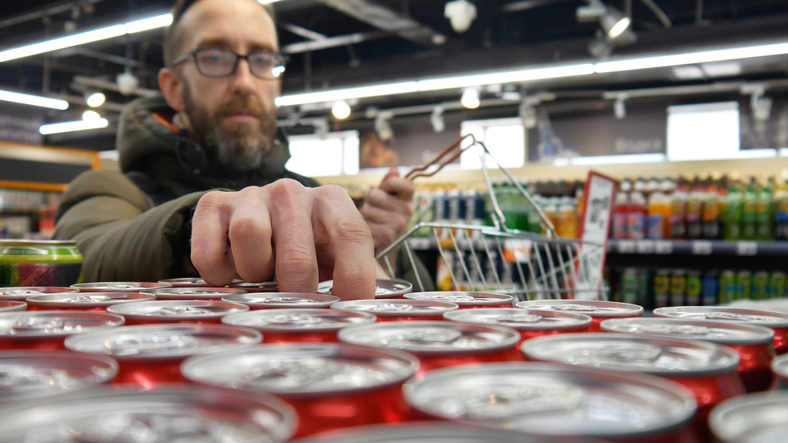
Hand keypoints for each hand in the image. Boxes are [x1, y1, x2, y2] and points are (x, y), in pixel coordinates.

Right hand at [190, 179, 375, 299]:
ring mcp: (252, 194)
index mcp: (332, 200)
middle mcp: (293, 191)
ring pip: (249, 235)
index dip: (354, 277)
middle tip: (295, 304)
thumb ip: (358, 278)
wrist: (251, 222)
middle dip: (296, 290)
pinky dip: (218, 274)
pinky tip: (230, 274)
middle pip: (296, 252)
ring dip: (254, 271)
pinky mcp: (213, 204)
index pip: (352, 234)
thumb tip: (374, 313)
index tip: (349, 310)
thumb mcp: (335, 255)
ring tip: (260, 277)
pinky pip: (208, 250)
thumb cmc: (305, 247)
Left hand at [362, 167, 414, 256]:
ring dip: (365, 215)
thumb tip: (394, 169)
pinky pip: (365, 224)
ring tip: (374, 221)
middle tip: (375, 210)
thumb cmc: (384, 215)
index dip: (390, 183)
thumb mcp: (388, 197)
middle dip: (370, 201)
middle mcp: (408, 210)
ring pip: (367, 210)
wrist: (387, 246)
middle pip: (375, 195)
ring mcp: (399, 224)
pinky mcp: (388, 236)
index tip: (385, 188)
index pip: (406, 183)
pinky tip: (372, 232)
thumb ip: (389, 182)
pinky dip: (364, 227)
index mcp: (408, 198)